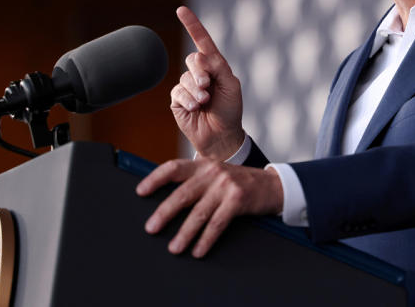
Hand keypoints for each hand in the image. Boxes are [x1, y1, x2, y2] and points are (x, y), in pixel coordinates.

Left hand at [136, 158, 282, 256]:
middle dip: (164, 212)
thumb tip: (169, 199)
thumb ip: (197, 180)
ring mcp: (226, 185)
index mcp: (204, 164)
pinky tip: (198, 250)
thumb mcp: (218, 174)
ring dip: (184, 233)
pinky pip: (217, 223)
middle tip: (151, 228)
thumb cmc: (241, 183)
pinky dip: (206, 239)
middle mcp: (213, 172)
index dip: (155, 179)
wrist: (274, 185)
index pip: (174, 168)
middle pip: (182, 193)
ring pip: (199, 212)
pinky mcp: (238, 200)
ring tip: (174, 247)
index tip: (140, 192)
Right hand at [171, 6, 244, 158]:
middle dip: (201, 72)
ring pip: (186, 77)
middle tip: (208, 86)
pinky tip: (195, 108)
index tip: (181, 10)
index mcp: (215, 66)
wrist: (222, 135)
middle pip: (193, 59)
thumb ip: (218, 67)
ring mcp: (188, 86)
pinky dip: (188, 100)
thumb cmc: (230, 110)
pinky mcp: (178, 99)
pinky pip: (178, 92)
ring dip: (197, 90)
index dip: (192, 24)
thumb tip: (199, 57)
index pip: (202, 41)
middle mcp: (200, 73)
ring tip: (205, 102)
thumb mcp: (231, 85)